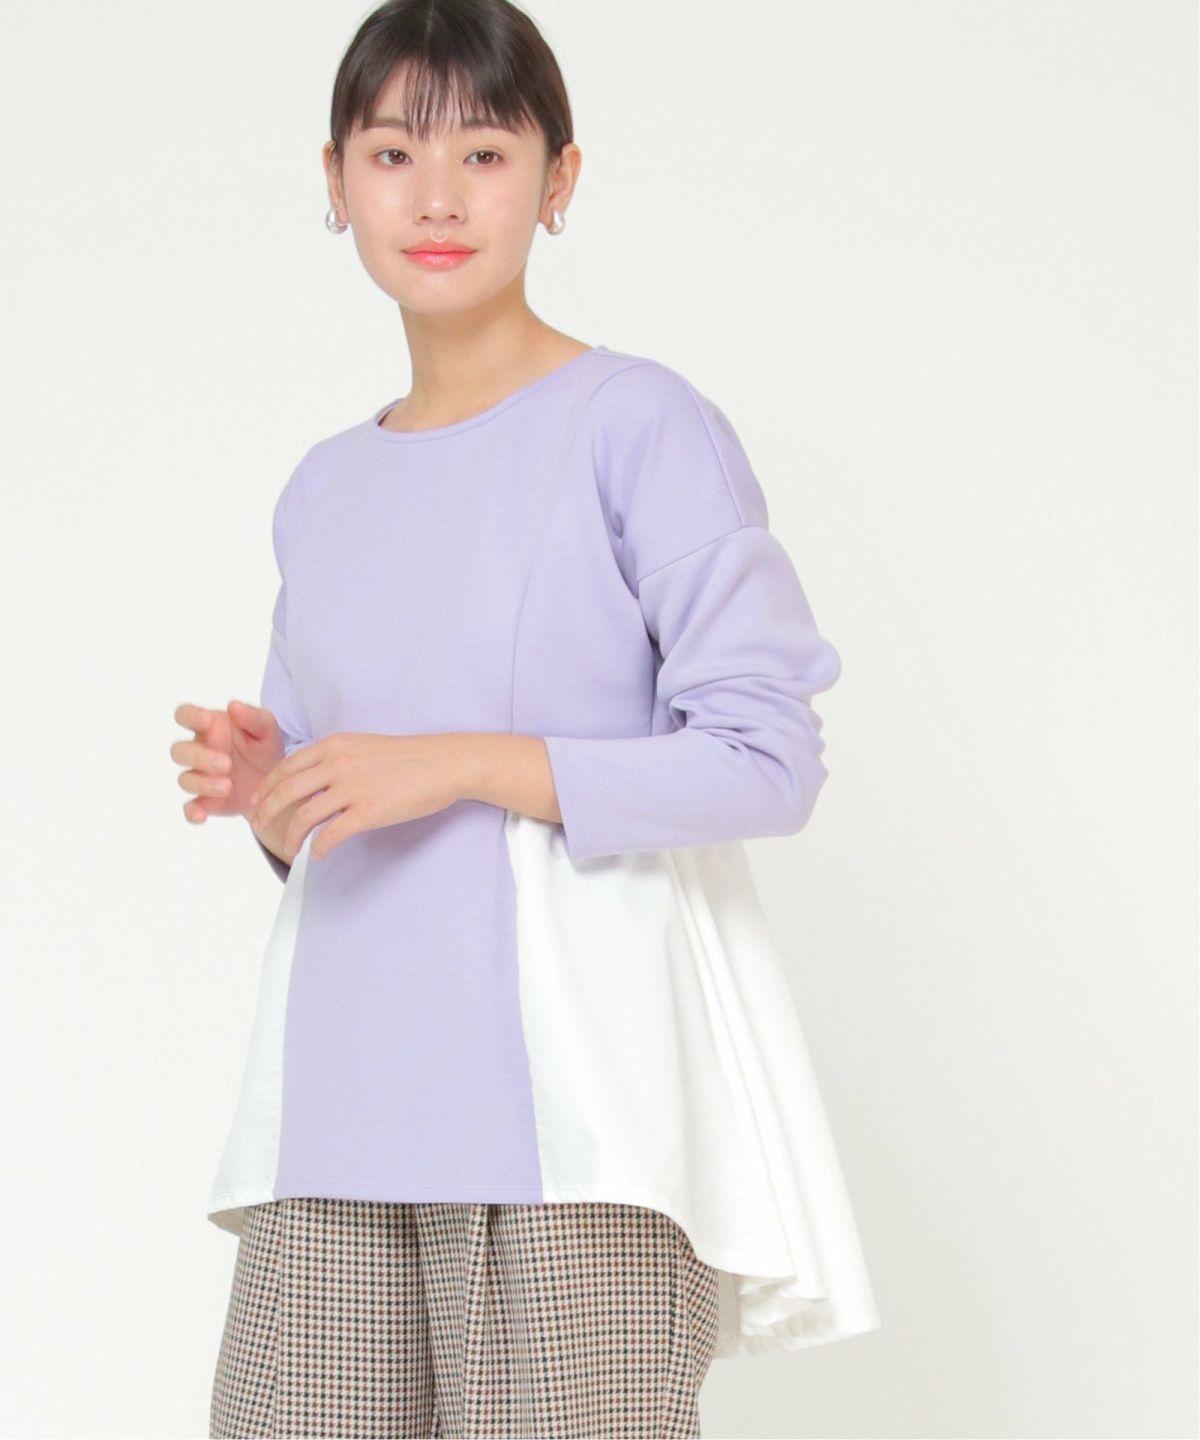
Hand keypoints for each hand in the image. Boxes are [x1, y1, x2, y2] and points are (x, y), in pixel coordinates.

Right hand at [171, 699, 288, 825]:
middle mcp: (199, 750)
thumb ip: (253, 716)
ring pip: (185, 779)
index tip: (208, 721)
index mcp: (209, 727)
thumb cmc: (265, 747)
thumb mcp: (267, 729)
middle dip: (199, 757)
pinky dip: (191, 812)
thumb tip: (233, 705)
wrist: (276, 781)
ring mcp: (200, 776)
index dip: (190, 717)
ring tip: (228, 786)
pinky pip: (189, 807)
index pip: (185, 715)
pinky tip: (201, 816)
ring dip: (203, 783)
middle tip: (226, 763)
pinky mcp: (206, 801)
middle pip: (179, 750)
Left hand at [248, 732, 473, 862]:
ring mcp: (352, 788)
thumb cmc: (410, 756)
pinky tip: (318, 855)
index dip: (268, 786)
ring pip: (304, 816)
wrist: (444, 763)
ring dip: (290, 836)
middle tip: (260, 826)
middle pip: (286, 790)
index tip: (259, 800)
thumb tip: (315, 777)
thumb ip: (337, 757)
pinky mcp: (368, 812)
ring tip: (288, 848)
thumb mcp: (364, 745)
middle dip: (267, 811)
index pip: (287, 766)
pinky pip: (331, 834)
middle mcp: (338, 763)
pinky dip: (318, 848)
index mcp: (335, 745)